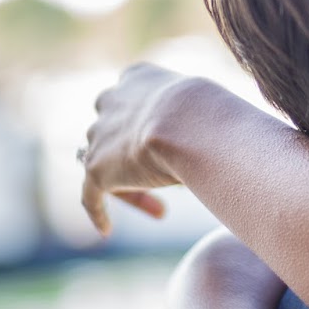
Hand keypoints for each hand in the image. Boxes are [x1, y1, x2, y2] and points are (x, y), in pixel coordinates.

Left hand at [79, 63, 200, 234]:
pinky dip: (98, 211)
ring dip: (130, 186)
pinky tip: (106, 230)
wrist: (188, 122)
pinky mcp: (95, 168)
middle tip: (160, 176)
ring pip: (108, 164)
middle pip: (115, 132)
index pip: (136, 103)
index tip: (169, 148)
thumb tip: (219, 137)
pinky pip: (90, 195)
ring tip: (161, 209)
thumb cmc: (209, 113)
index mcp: (136, 78)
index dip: (151, 128)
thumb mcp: (204, 103)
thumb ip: (197, 115)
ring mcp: (99, 135)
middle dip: (133, 154)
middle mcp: (111, 100)